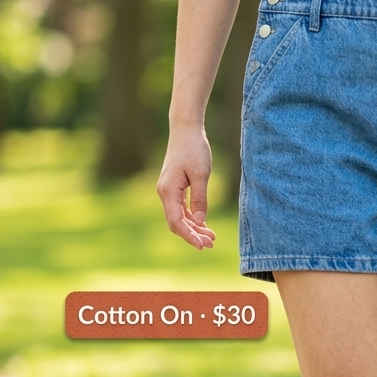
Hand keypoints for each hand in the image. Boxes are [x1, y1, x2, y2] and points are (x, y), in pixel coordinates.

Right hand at [157, 128, 215, 248]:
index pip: (176, 222)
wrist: (185, 130)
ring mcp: (168, 191)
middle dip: (193, 235)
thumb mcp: (201, 175)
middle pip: (176, 223)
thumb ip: (200, 199)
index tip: (203, 246)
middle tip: (212, 243)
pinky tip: (204, 225)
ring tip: (211, 237)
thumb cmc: (194, 149)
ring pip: (179, 217)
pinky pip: (181, 209)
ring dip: (194, 228)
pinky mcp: (173, 188)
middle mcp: (164, 193)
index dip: (189, 236)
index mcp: (168, 191)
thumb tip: (199, 221)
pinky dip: (192, 218)